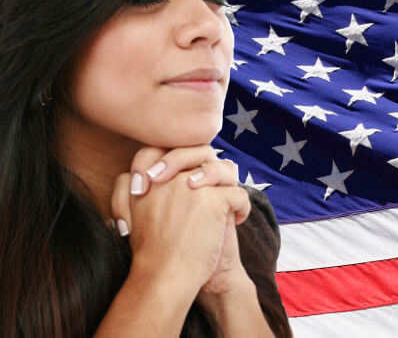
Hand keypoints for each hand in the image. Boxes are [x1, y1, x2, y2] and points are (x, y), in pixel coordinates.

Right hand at [110, 144, 250, 294]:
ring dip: (229, 183)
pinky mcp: (213, 200)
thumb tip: (151, 169)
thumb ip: (129, 186)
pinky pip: (238, 193)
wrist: (163, 278)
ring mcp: (191, 185)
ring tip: (229, 201)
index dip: (180, 156)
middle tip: (216, 185)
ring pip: (222, 168)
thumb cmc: (149, 252)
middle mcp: (168, 175)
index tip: (190, 178)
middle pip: (198, 151)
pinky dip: (242, 208)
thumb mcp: (127, 213)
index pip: (164, 147)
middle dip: (210, 165)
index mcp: (146, 177)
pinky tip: (237, 221)